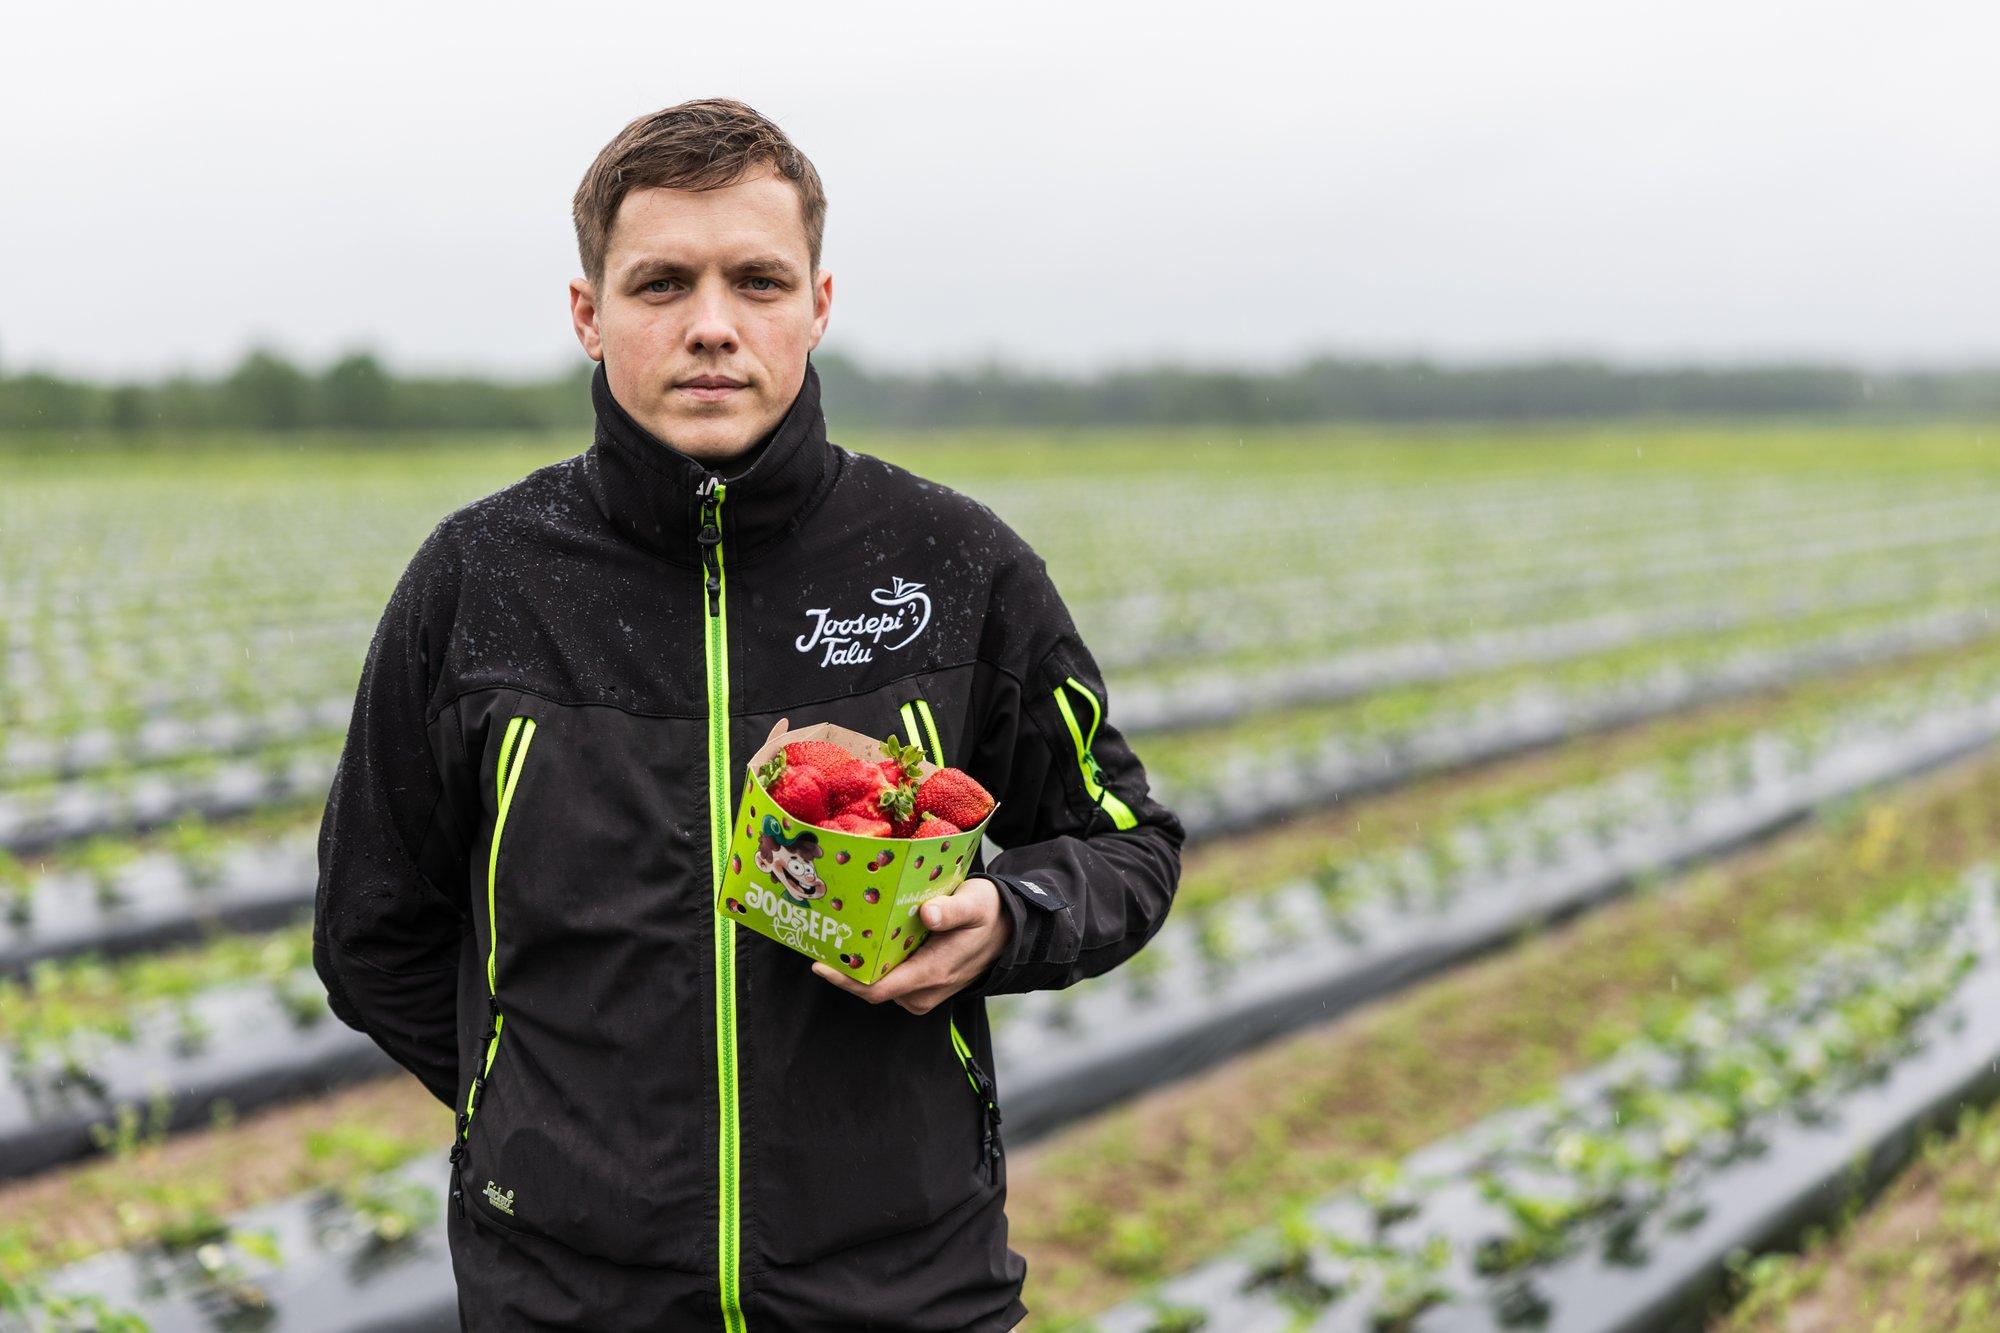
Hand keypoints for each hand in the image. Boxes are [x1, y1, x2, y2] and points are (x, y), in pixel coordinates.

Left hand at [810, 877, 1012, 1014]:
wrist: (1010, 932)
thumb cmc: (989, 914)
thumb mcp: (975, 904)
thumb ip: (952, 910)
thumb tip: (928, 914)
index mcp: (932, 973)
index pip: (878, 988)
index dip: (845, 979)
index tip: (820, 963)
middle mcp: (924, 991)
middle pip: (871, 989)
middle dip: (844, 969)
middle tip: (821, 940)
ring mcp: (922, 992)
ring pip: (878, 985)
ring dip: (857, 966)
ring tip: (836, 937)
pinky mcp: (921, 987)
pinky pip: (888, 981)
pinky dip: (872, 965)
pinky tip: (861, 942)